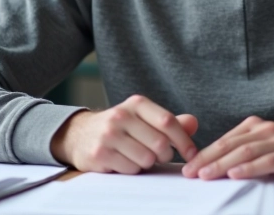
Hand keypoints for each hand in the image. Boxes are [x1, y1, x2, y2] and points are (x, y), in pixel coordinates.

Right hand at [50, 94, 198, 173]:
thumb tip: (193, 123)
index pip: (168, 121)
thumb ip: (168, 122)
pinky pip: (130, 169)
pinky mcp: (100, 154)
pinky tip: (124, 161)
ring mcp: (109, 135)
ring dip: (147, 163)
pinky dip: (132, 169)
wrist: (79, 134)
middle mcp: (121, 115)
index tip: (192, 154)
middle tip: (159, 156)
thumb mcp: (143, 119)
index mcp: (137, 104)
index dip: (184, 140)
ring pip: (146, 159)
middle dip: (165, 155)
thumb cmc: (120, 127)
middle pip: (159, 143)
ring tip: (138, 156)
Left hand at [181, 116, 273, 179]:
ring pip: (245, 152)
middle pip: (230, 145)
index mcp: (257, 127)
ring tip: (204, 175)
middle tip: (188, 173)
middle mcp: (266, 130)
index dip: (204, 153)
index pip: (224, 141)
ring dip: (222, 164)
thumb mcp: (272, 146)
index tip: (186, 167)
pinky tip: (235, 174)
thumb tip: (220, 166)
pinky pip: (268, 160)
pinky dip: (250, 167)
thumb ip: (250, 151)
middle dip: (206, 159)